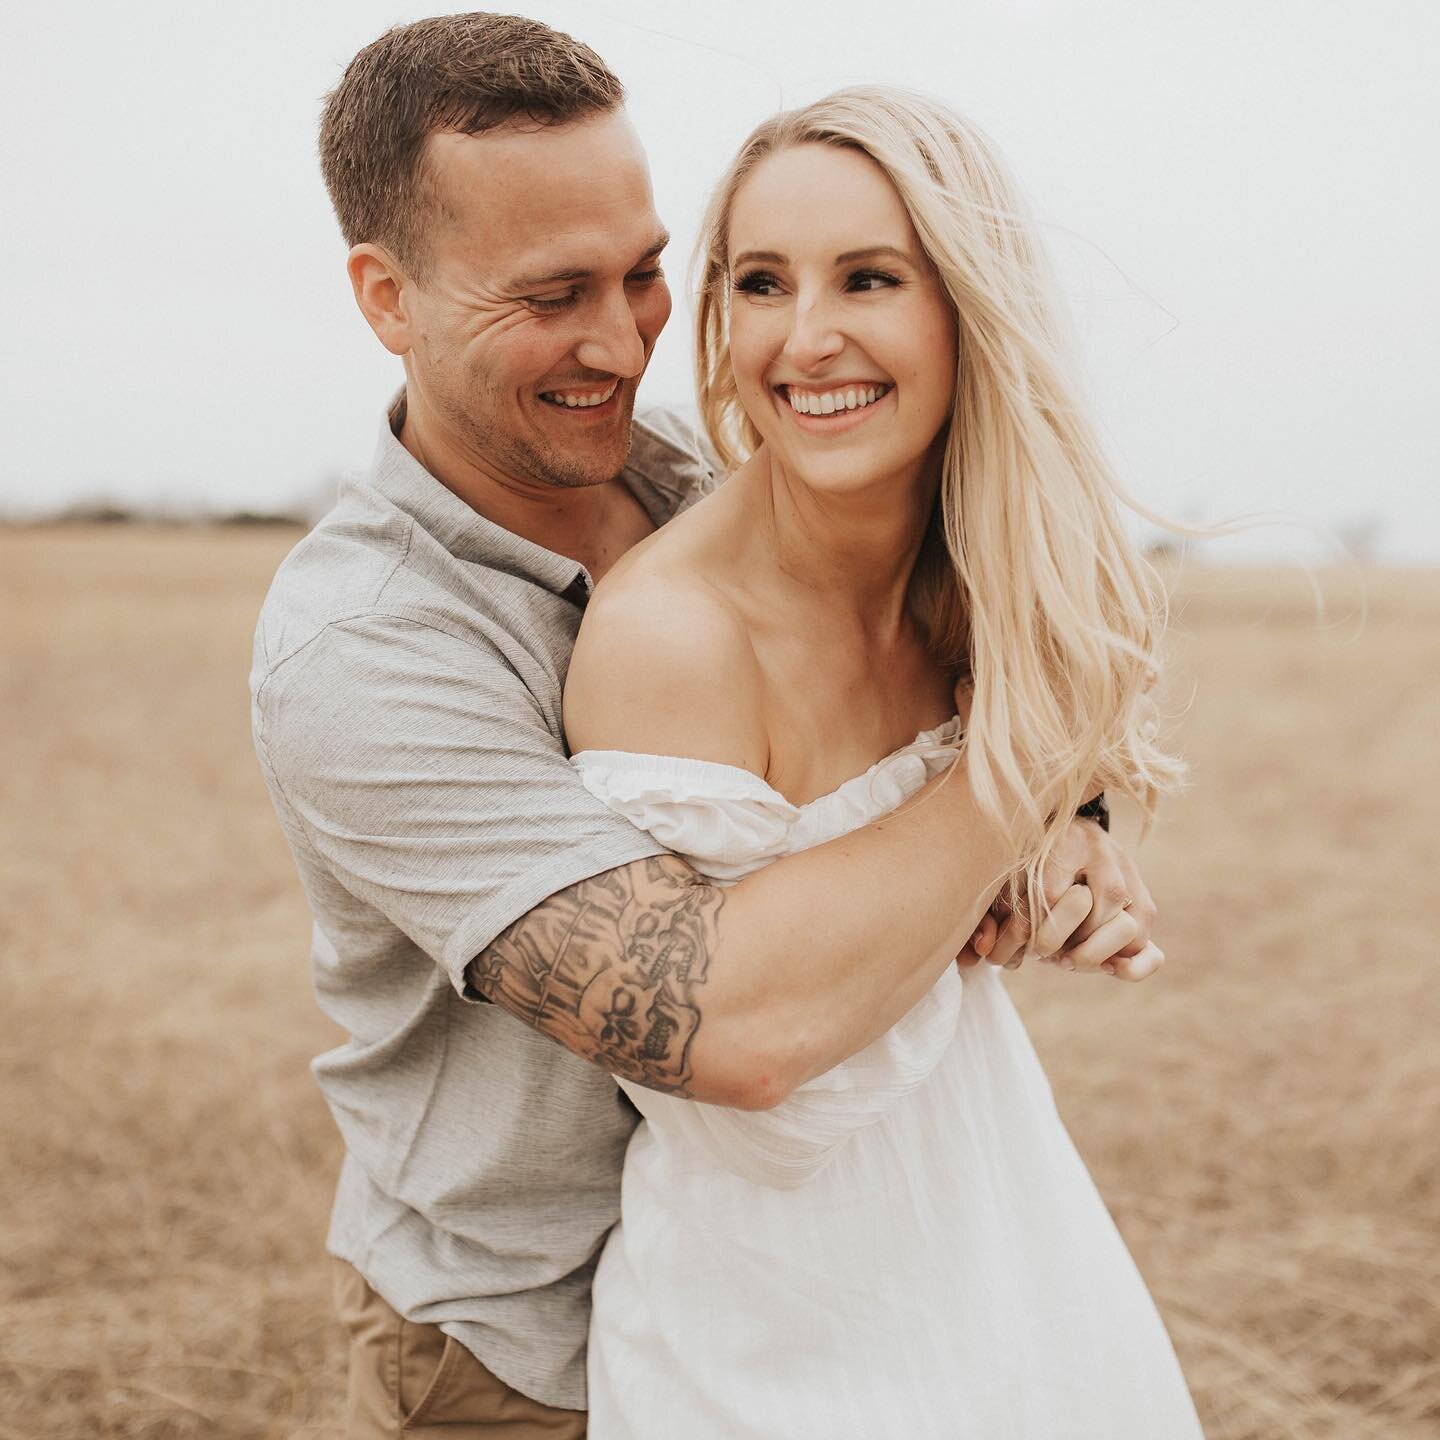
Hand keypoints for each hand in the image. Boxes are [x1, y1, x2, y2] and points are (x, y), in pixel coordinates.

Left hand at [957, 819, 1162, 980]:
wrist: (1064, 836)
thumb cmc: (1026, 862)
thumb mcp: (1006, 876)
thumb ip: (990, 912)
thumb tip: (978, 954)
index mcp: (1063, 836)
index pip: (1049, 892)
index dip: (1032, 929)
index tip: (1022, 940)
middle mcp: (1102, 851)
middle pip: (1090, 907)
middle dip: (1061, 940)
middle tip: (1045, 953)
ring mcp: (1131, 878)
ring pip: (1125, 924)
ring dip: (1093, 952)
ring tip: (1068, 960)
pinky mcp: (1145, 906)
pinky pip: (1151, 948)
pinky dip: (1135, 966)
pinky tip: (1110, 970)